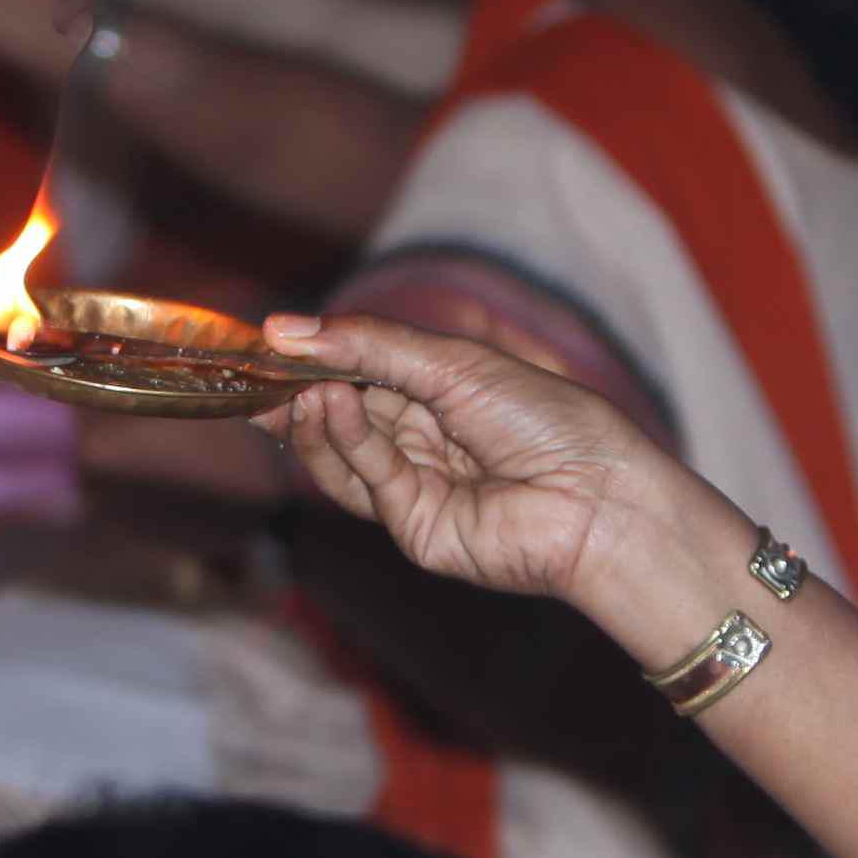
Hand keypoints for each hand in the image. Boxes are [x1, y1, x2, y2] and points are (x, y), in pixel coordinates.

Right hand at [257, 309, 696, 610]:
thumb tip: (284, 328)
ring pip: (341, 453)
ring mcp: (417, 488)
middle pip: (341, 413)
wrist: (596, 498)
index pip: (360, 371)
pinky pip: (366, 481)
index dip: (313, 357)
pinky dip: (344, 440)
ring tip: (304, 387)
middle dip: (299, 390)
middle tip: (261, 369)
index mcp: (441, 392)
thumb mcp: (453, 362)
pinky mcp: (414, 528)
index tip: (265, 341)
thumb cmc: (547, 420)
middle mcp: (425, 440)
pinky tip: (333, 403)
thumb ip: (368, 346)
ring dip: (317, 418)